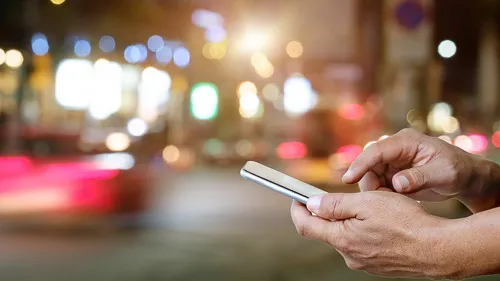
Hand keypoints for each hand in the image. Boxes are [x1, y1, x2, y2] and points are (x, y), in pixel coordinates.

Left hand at [291, 192, 452, 278]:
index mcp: (342, 240)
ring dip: (348, 220)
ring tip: (371, 206)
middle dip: (328, 212)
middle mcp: (349, 256)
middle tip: (340, 196)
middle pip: (326, 230)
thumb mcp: (367, 202)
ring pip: (345, 236)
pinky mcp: (376, 264)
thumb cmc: (406, 222)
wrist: (438, 249)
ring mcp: (363, 262)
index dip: (298, 210)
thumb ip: (334, 204)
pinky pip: (361, 243)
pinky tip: (381, 221)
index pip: (305, 226)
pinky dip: (362, 230)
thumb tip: (311, 204)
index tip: (296, 198)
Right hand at [343, 128, 487, 202]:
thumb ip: (420, 177)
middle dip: (367, 182)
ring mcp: (393, 160)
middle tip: (378, 201)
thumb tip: (396, 183)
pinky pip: (377, 183)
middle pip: (368, 163)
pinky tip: (395, 202)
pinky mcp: (392, 173)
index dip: (360, 164)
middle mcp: (395, 148)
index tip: (348, 179)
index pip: (376, 150)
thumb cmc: (459, 171)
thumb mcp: (444, 174)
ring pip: (370, 175)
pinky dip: (381, 195)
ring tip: (394, 202)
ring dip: (375, 190)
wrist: (467, 179)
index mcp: (406, 141)